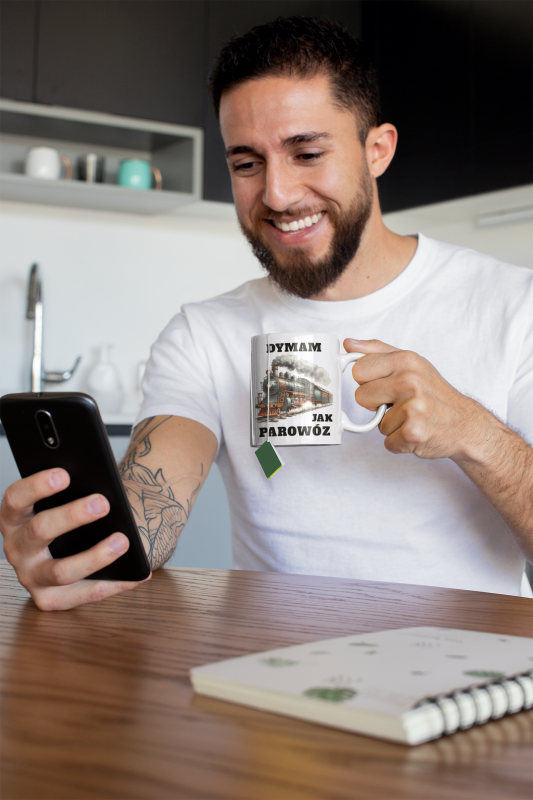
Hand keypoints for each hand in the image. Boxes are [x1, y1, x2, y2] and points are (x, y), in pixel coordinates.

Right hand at [0, 468, 149, 610]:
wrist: (77, 545)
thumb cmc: (72, 516)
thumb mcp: (66, 500)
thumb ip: (76, 491)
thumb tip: (100, 488)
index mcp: (14, 517)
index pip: (16, 498)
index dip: (37, 486)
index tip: (64, 475)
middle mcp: (17, 547)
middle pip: (39, 530)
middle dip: (72, 516)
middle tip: (103, 503)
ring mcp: (31, 576)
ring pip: (60, 571)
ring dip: (95, 556)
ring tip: (122, 541)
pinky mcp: (49, 599)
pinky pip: (84, 595)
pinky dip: (115, 584)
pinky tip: (139, 573)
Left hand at [344, 338, 485, 459]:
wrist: (466, 424)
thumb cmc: (435, 393)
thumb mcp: (411, 363)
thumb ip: (377, 351)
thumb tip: (349, 344)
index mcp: (406, 361)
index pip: (359, 370)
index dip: (368, 382)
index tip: (383, 385)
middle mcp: (409, 381)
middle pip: (361, 397)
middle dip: (376, 404)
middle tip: (398, 403)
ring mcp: (412, 408)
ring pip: (376, 423)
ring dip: (392, 425)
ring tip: (412, 417)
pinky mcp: (412, 433)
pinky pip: (387, 442)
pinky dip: (400, 442)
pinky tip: (416, 431)